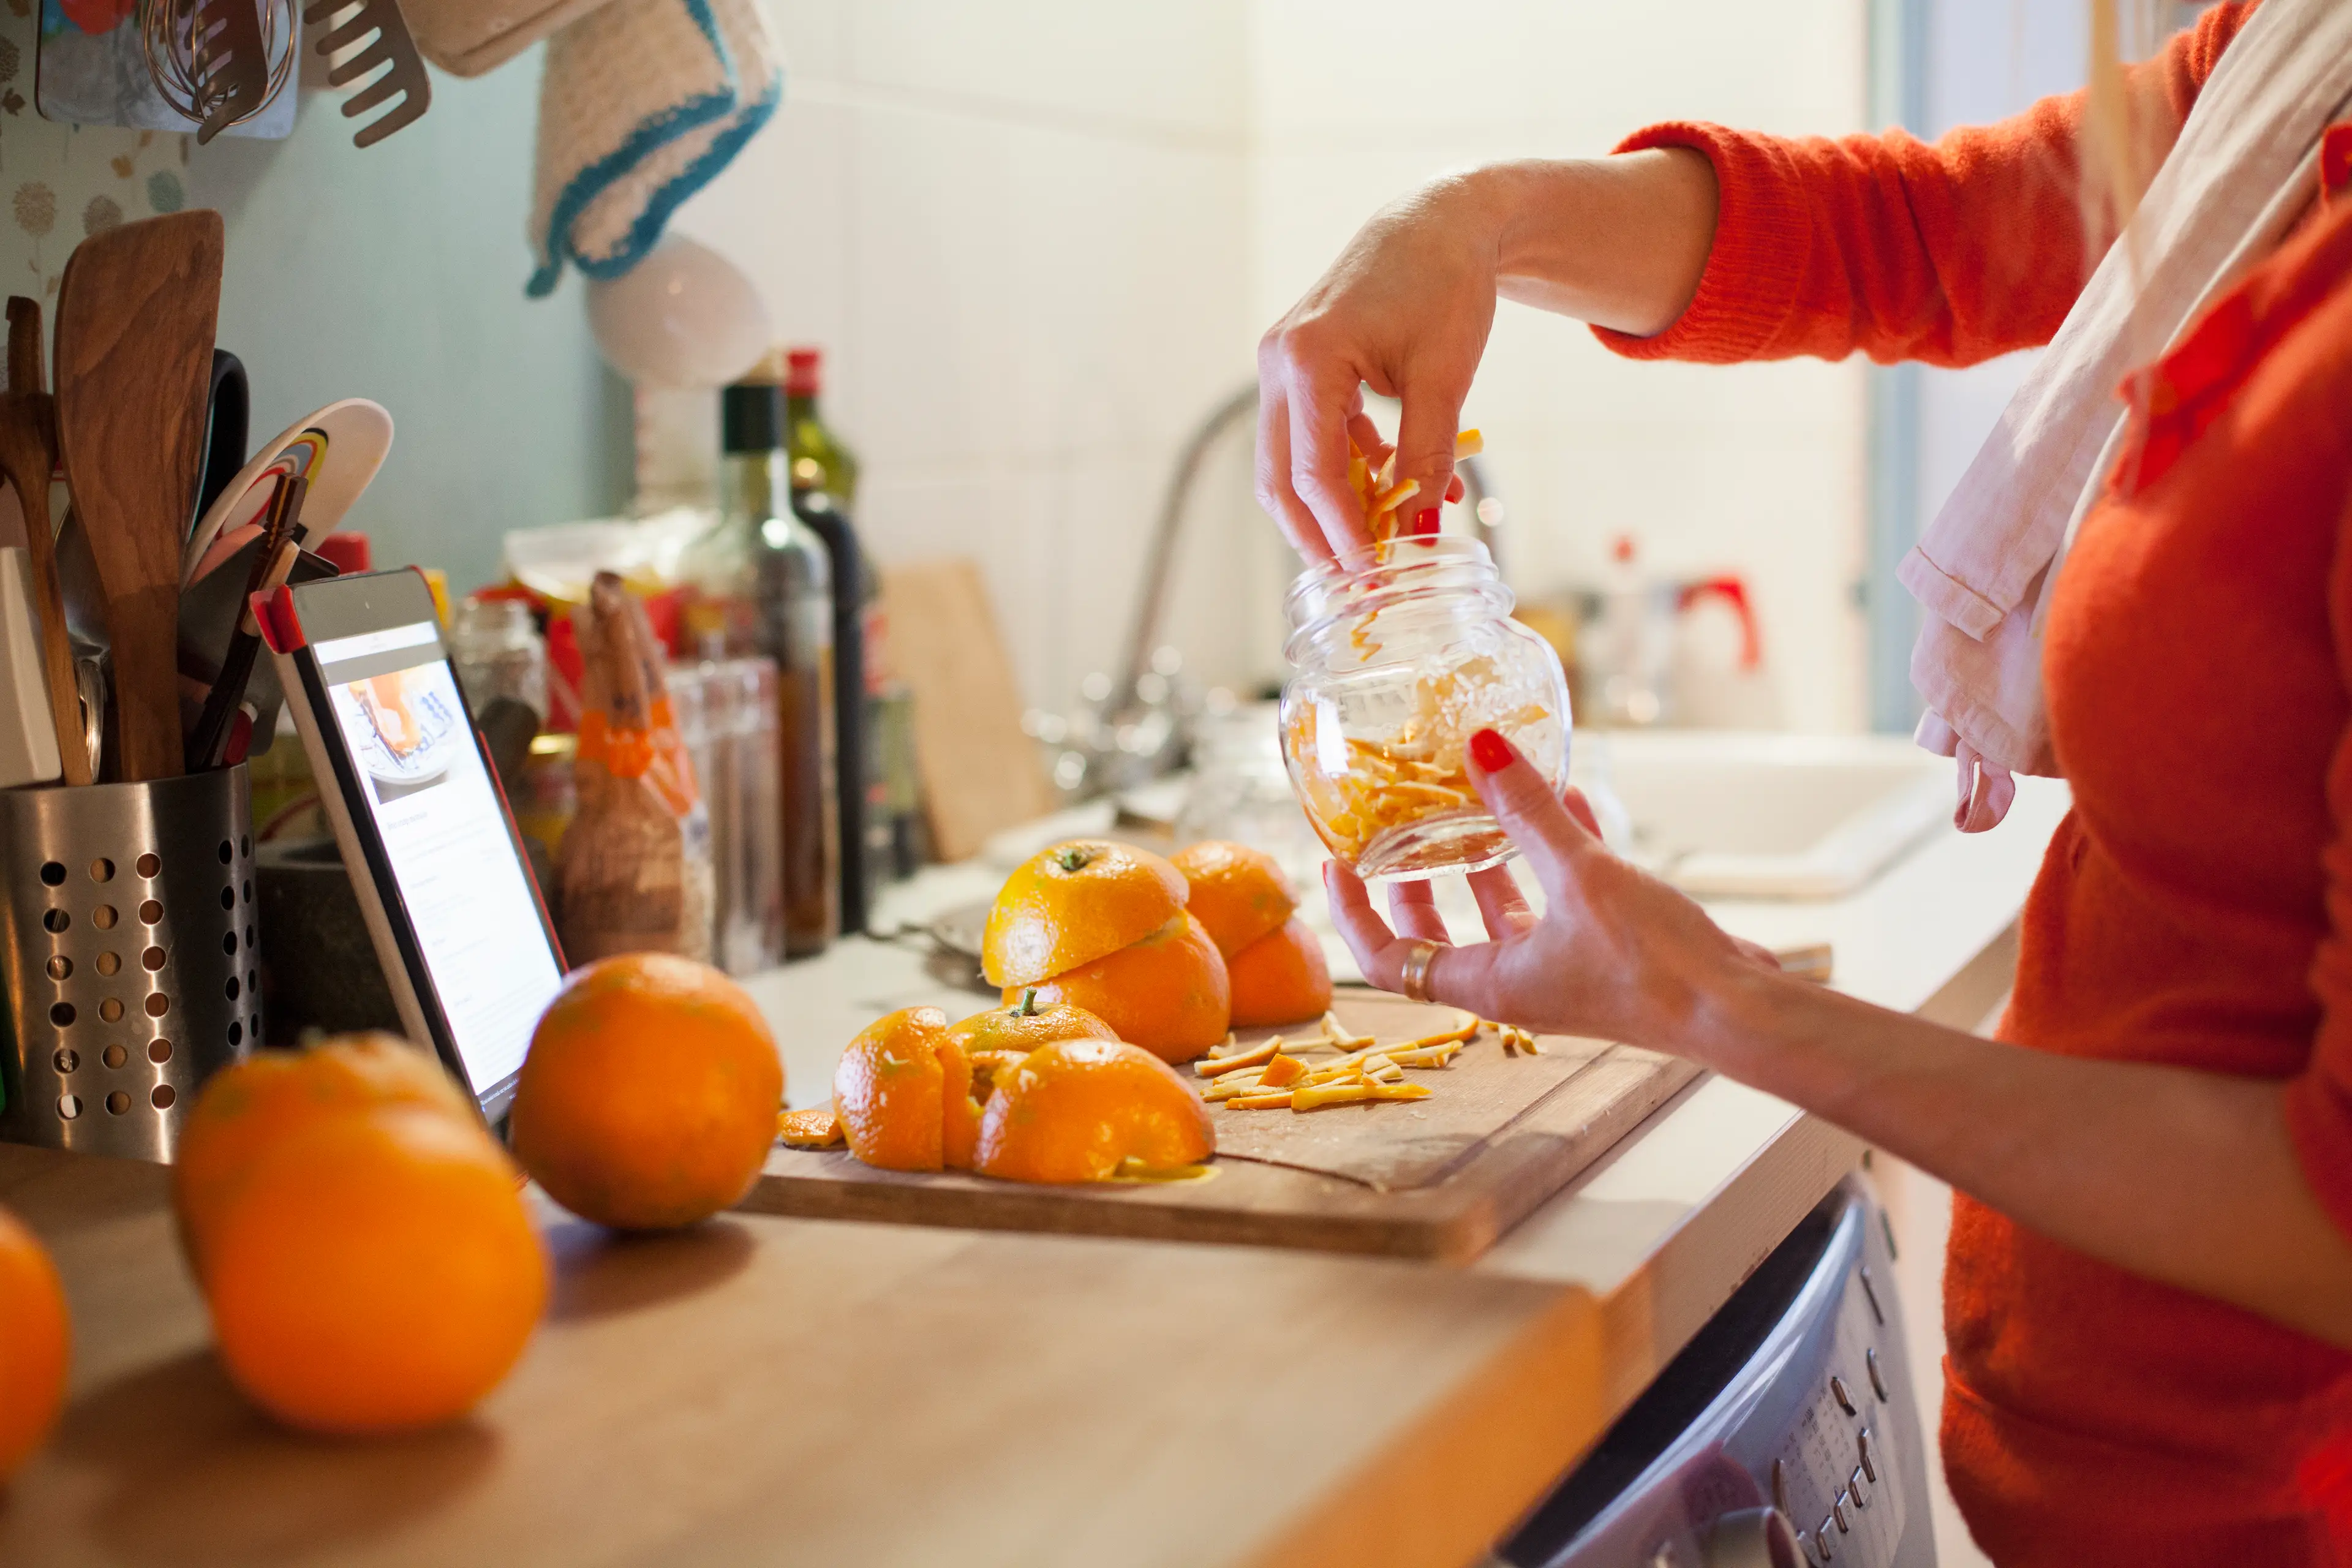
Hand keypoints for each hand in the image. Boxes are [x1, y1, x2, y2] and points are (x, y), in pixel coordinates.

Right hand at [1256, 173, 1501, 560]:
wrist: (1439, 223)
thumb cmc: (1445, 284)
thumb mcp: (1445, 377)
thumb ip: (1428, 456)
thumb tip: (1418, 529)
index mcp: (1307, 359)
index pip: (1314, 473)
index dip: (1343, 533)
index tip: (1373, 576)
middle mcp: (1278, 362)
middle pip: (1280, 479)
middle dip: (1317, 536)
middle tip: (1357, 581)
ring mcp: (1280, 365)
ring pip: (1285, 464)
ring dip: (1326, 507)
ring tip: (1373, 542)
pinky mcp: (1297, 368)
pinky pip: (1305, 438)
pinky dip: (1338, 471)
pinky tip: (1381, 484)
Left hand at [1323, 728, 1782, 1051]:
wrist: (1737, 1010)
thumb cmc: (1653, 964)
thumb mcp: (1580, 873)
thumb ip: (1528, 810)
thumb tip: (1479, 748)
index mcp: (1489, 984)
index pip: (1389, 960)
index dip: (1354, 913)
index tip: (1337, 863)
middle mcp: (1517, 985)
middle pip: (1440, 937)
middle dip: (1418, 882)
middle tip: (1402, 831)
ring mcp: (1561, 973)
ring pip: (1504, 914)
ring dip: (1491, 858)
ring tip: (1481, 801)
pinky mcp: (1604, 955)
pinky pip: (1562, 901)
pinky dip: (1557, 854)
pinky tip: (1572, 801)